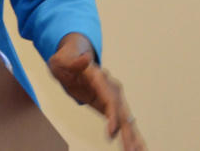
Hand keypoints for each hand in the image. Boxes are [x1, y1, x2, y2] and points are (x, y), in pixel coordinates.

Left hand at [48, 33, 145, 150]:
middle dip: (127, 132)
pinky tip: (137, 148)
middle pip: (122, 112)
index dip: (112, 116)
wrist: (72, 58)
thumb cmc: (65, 62)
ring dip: (133, 137)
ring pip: (126, 119)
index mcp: (99, 78)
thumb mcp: (63, 61)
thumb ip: (74, 62)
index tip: (112, 133)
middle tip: (130, 150)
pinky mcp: (111, 105)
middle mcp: (111, 87)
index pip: (110, 99)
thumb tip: (85, 58)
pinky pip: (122, 122)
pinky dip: (130, 135)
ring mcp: (114, 96)